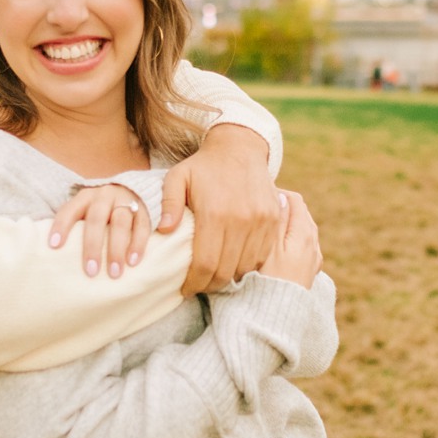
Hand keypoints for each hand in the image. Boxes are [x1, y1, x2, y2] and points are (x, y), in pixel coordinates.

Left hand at [48, 181, 151, 277]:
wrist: (132, 190)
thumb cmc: (101, 211)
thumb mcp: (86, 211)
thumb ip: (74, 227)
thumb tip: (50, 253)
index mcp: (85, 197)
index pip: (70, 210)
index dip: (61, 226)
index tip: (54, 246)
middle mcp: (104, 196)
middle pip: (97, 218)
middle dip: (93, 245)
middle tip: (90, 271)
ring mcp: (125, 201)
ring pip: (120, 223)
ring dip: (117, 249)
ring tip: (115, 272)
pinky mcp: (144, 209)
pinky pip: (142, 226)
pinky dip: (138, 244)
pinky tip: (133, 262)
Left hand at [158, 123, 284, 295]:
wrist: (240, 148)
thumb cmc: (204, 166)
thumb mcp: (177, 177)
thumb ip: (168, 203)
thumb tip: (164, 231)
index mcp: (215, 212)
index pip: (206, 263)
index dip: (195, 283)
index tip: (185, 289)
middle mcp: (241, 220)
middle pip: (226, 271)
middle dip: (210, 285)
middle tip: (198, 286)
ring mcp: (261, 221)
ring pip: (245, 267)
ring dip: (229, 278)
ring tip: (214, 277)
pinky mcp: (274, 221)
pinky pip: (262, 256)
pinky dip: (248, 266)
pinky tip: (233, 264)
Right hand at [259, 189, 322, 288]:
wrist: (277, 319)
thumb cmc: (267, 282)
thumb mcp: (268, 247)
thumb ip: (276, 220)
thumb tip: (281, 197)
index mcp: (305, 234)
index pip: (294, 200)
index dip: (277, 193)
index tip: (258, 196)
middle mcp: (313, 245)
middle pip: (300, 213)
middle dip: (282, 207)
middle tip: (259, 208)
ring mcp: (312, 260)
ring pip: (301, 229)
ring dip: (285, 223)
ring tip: (263, 227)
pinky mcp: (308, 272)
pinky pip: (301, 245)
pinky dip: (290, 238)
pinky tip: (274, 246)